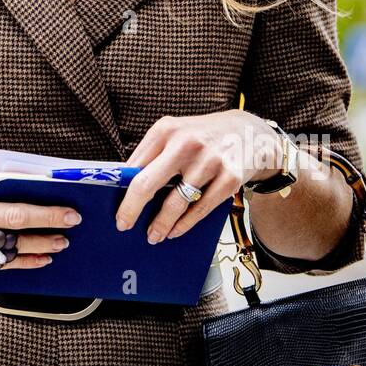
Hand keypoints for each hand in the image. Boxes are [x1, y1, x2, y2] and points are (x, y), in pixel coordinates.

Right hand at [0, 172, 80, 276]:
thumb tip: (32, 186)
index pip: (5, 187)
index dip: (37, 194)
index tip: (63, 196)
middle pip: (11, 216)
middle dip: (46, 218)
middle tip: (71, 219)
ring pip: (7, 245)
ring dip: (39, 244)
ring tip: (61, 241)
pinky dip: (23, 263)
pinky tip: (42, 259)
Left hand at [115, 110, 284, 241]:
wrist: (250, 133)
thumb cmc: (203, 137)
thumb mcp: (176, 134)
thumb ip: (153, 155)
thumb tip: (126, 188)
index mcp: (166, 130)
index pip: (134, 166)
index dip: (121, 192)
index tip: (116, 211)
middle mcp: (186, 143)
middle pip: (146, 184)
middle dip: (131, 210)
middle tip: (123, 226)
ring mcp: (209, 161)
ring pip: (175, 203)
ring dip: (160, 224)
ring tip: (153, 236)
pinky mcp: (229, 178)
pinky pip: (200, 209)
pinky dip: (184, 224)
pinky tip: (175, 231)